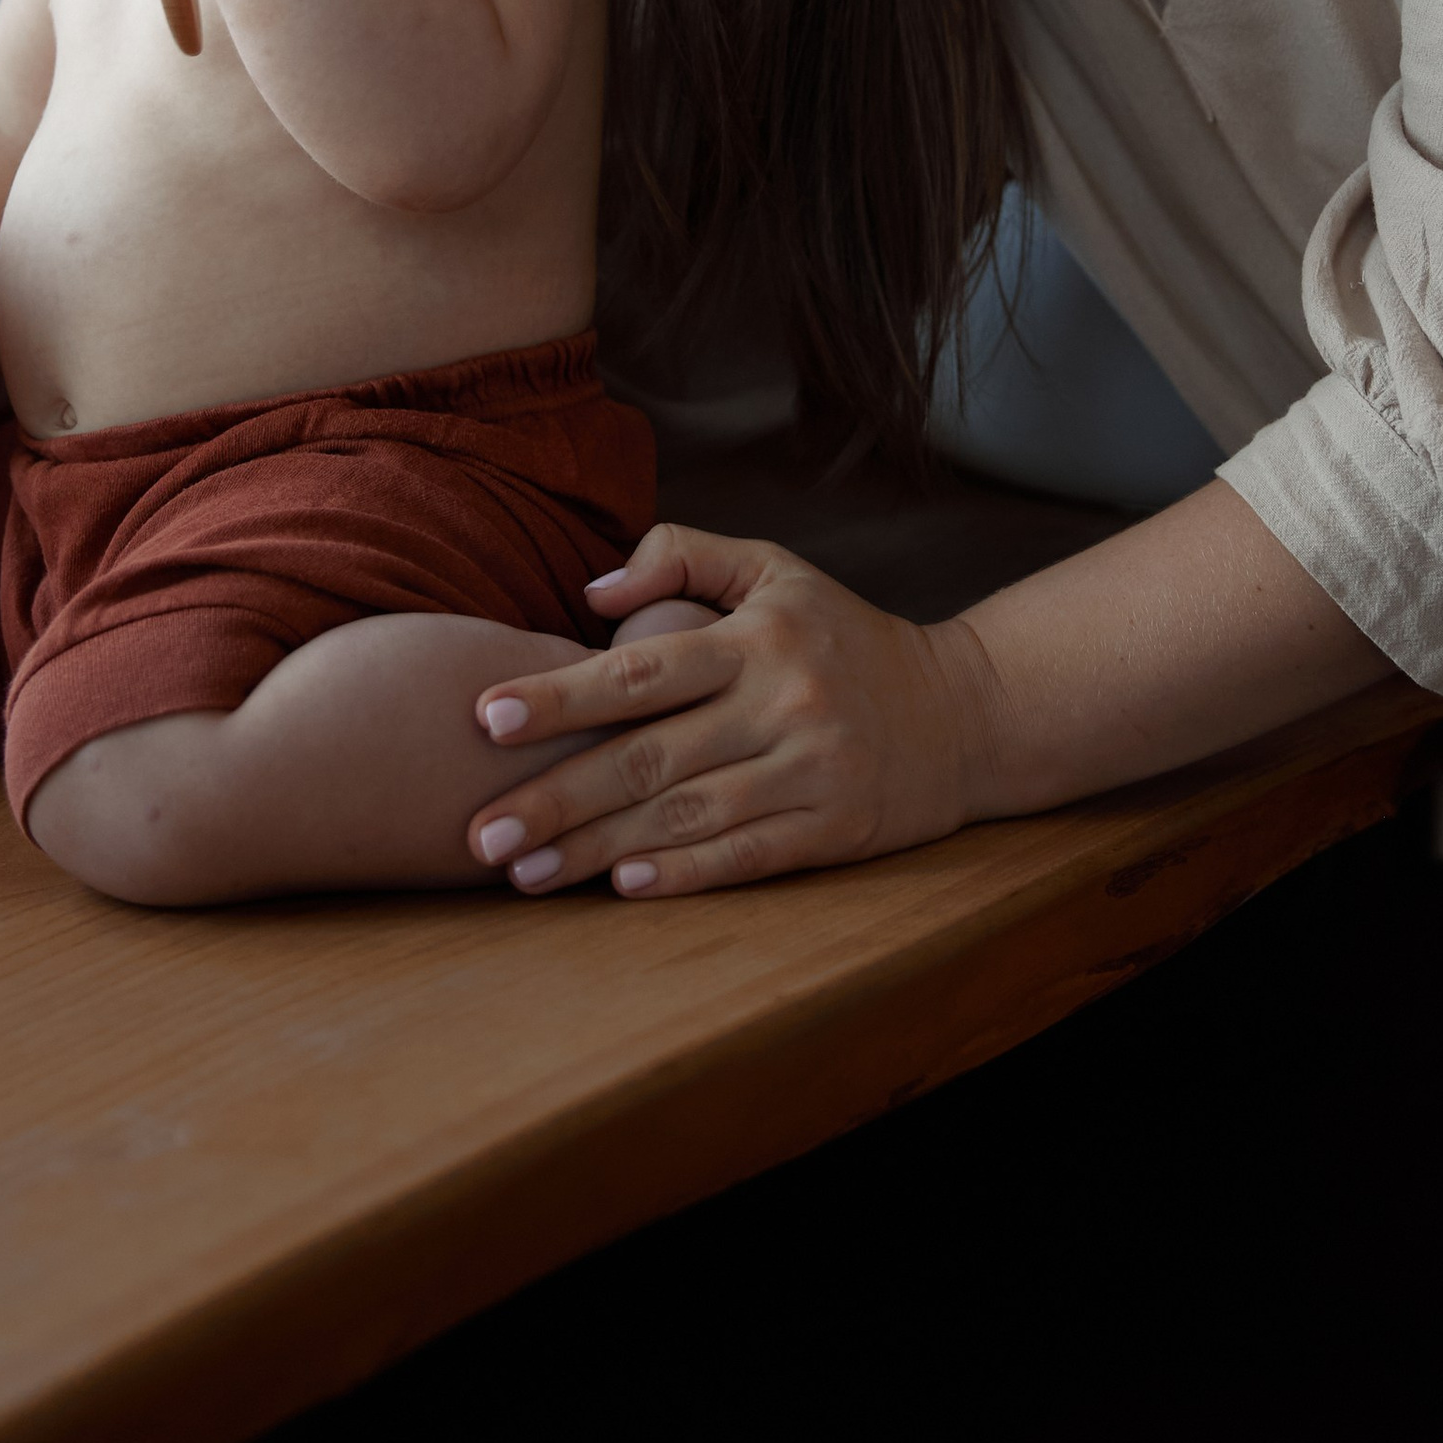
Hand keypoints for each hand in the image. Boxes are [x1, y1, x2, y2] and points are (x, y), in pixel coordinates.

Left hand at [463, 525, 1002, 898]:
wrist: (965, 712)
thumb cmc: (843, 636)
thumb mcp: (776, 569)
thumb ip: (683, 555)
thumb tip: (590, 593)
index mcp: (758, 638)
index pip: (642, 669)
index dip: (561, 696)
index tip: (484, 719)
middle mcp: (783, 704)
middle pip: (650, 756)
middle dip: (556, 795)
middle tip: (476, 832)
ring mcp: (812, 770)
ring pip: (687, 816)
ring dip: (597, 849)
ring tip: (522, 872)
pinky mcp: (835, 829)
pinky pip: (747, 857)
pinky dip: (683, 875)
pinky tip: (621, 887)